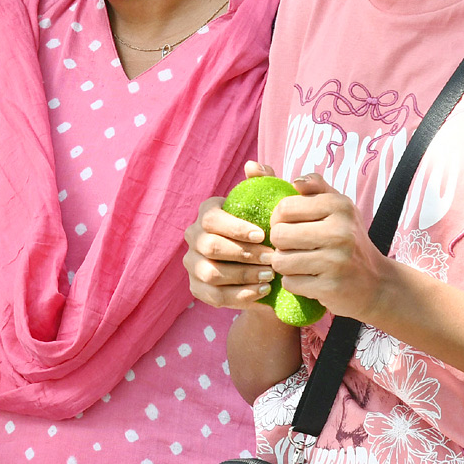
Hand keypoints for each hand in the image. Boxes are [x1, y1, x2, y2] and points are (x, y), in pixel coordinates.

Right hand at [183, 160, 277, 308]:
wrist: (260, 266)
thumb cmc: (263, 229)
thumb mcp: (265, 205)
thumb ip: (262, 182)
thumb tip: (253, 166)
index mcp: (206, 213)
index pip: (212, 219)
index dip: (235, 228)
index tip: (262, 235)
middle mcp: (193, 237)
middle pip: (211, 247)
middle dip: (244, 255)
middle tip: (272, 260)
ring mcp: (192, 264)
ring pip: (211, 273)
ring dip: (243, 277)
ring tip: (269, 277)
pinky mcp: (197, 288)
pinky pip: (214, 296)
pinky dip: (239, 297)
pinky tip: (261, 293)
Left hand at [269, 171, 391, 321]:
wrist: (376, 282)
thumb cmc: (345, 237)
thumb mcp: (333, 205)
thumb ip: (304, 184)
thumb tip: (254, 167)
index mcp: (339, 205)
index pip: (284, 208)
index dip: (279, 219)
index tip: (290, 225)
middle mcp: (341, 231)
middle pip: (279, 235)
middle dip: (281, 244)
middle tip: (296, 247)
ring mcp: (337, 261)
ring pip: (280, 261)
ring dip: (286, 265)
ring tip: (302, 262)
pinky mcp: (331, 287)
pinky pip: (290, 283)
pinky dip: (295, 283)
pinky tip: (310, 279)